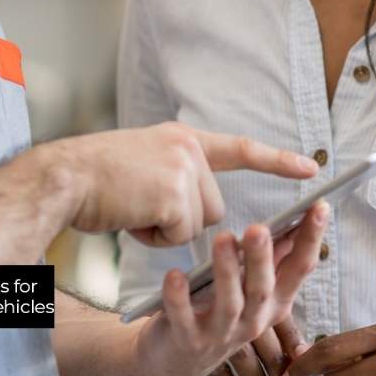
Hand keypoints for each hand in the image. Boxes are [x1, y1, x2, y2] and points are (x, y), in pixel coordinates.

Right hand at [44, 122, 317, 245]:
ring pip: (198, 224)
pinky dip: (154, 237)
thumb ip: (176, 173)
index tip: (312, 167)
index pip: (240, 148)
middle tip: (142, 205)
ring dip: (166, 229)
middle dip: (182, 219)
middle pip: (213, 207)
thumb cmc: (94, 180)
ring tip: (132, 208)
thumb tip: (197, 209)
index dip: (277, 160)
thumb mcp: (144, 161)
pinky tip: (130, 216)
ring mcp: (183, 168)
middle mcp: (188, 148)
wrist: (63, 178)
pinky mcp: (174, 193)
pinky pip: (180, 234)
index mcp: (183, 138)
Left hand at [131, 202, 329, 375]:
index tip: (319, 206)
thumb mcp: (255, 290)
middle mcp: (253, 320)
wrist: (182, 360)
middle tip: (259, 228)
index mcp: (274, 304)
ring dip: (226, 271)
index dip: (311, 238)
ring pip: (228, 303)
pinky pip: (183, 318)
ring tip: (223, 239)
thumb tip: (296, 220)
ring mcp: (221, 333)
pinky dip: (179, 298)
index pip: (299, 269)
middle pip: (262, 288)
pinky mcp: (189, 339)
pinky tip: (176, 275)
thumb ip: (274, 259)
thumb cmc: (220, 315)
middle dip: (262, 258)